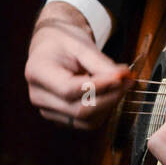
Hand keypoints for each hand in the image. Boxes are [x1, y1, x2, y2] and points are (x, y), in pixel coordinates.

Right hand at [25, 2, 130, 129]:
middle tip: (128, 79)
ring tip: (121, 84)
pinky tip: (110, 93)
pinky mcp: (60, 118)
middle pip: (79, 110)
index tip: (120, 77)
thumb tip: (122, 78)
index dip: (98, 86)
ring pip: (85, 120)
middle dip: (109, 97)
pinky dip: (103, 110)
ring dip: (109, 105)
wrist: (51, 47)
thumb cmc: (63, 42)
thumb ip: (100, 63)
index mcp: (37, 72)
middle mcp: (38, 96)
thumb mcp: (80, 44)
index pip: (69, 89)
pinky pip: (86, 122)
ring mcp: (47, 110)